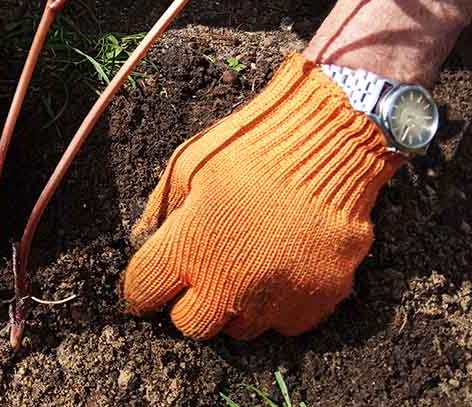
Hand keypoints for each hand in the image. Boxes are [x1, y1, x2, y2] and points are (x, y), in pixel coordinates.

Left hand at [122, 54, 402, 338]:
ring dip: (232, 305)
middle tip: (199, 273)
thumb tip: (145, 239)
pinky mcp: (316, 301)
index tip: (152, 279)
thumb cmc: (251, 147)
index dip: (142, 286)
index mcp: (187, 248)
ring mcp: (274, 298)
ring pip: (237, 329)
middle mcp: (227, 284)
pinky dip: (276, 304)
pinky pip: (283, 323)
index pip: (143, 292)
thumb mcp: (189, 164)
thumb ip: (160, 209)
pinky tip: (279, 269)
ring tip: (243, 266)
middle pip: (189, 325)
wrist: (329, 143)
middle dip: (187, 302)